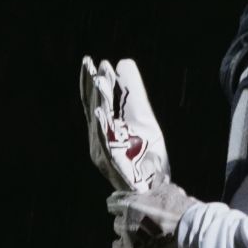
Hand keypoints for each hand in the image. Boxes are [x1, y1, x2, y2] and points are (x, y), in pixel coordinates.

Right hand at [80, 56, 168, 191]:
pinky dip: (101, 126)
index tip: (92, 61)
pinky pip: (105, 143)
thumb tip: (123, 63)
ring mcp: (104, 153)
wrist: (157, 186)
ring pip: (99, 122)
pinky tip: (99, 111)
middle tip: (92, 64)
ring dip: (98, 100)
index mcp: (103, 128)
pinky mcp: (114, 164)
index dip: (91, 82)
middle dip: (92, 86)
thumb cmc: (147, 155)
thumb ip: (133, 93)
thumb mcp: (142, 117)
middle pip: (93, 109)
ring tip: (99, 80)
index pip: (93, 101)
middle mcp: (99, 140)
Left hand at [109, 183, 197, 247]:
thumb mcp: (171, 191)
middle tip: (140, 228)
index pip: (113, 204)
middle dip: (127, 226)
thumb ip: (160, 184)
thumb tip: (158, 176)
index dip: (122, 206)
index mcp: (129, 207)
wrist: (195, 238)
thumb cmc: (183, 211)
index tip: (129, 208)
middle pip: (117, 226)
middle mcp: (124, 228)